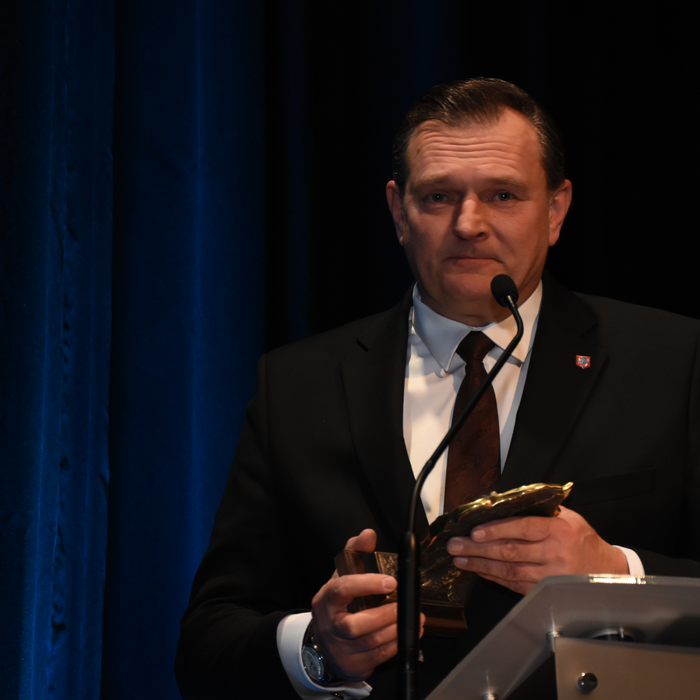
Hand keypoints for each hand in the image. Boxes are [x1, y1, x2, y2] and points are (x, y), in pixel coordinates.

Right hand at [311, 529, 422, 681]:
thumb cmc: (338, 604)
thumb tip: (369, 534)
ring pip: (371, 643)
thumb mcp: (342, 574)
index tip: (392, 582)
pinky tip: (407, 633)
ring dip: (396, 630)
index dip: (367, 584)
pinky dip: (396, 645)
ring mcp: (341, 648)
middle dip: (384, 615)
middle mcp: (331, 625)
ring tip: (414, 618)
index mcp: (327, 600)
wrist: (325, 642)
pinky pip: (378, 657)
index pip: (343, 590)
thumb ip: (356, 551)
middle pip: (354, 626)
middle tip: (403, 606)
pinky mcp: (354, 665)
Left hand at [446, 506, 628, 594]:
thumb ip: (537, 509)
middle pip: (510, 551)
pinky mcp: (544, 590)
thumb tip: (500, 501)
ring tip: (460, 559)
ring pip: (508, 571)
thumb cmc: (581, 539)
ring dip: (480, 565)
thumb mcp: (567, 516)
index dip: (497, 530)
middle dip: (478, 548)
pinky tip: (478, 571)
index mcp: (558, 530)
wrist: (606, 570)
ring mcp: (549, 576)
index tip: (475, 531)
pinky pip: (513, 585)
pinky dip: (493, 577)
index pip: (523, 528)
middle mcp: (554, 553)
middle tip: (456, 545)